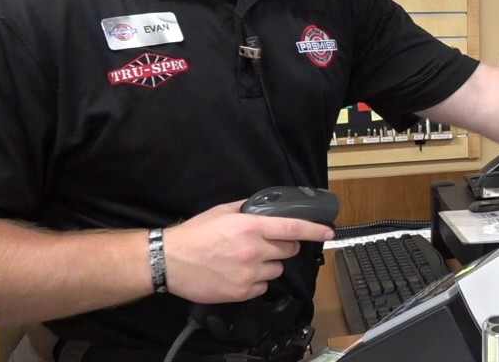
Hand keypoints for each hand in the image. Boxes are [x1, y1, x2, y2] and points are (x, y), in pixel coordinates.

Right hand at [163, 200, 334, 302]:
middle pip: (289, 249)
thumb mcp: (222, 212)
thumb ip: (248, 209)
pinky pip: (263, 286)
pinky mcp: (242, 291)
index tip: (329, 232)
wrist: (170, 261)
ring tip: (247, 260)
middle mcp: (254, 250)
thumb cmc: (195, 234)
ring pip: (278, 269)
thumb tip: (266, 207)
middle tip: (265, 244)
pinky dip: (257, 281)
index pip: (293, 228)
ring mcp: (249, 273)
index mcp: (251, 227)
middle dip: (283, 246)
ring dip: (269, 265)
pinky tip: (239, 274)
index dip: (315, 230)